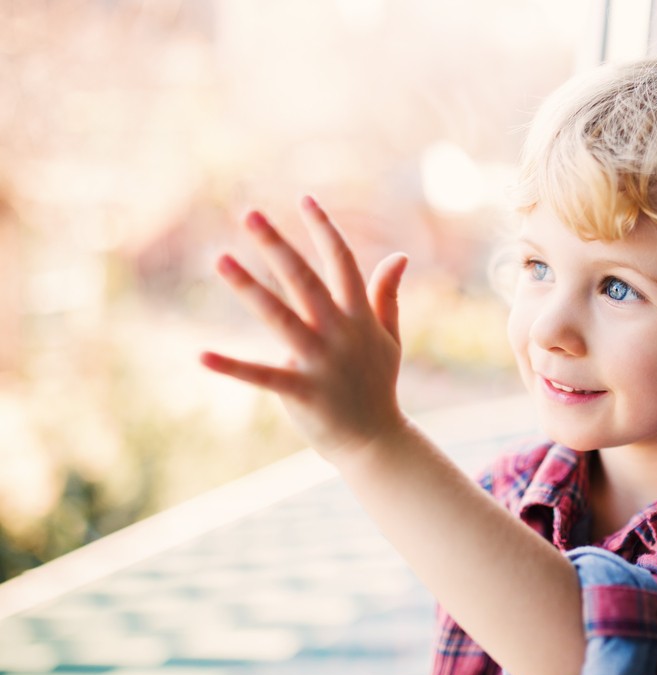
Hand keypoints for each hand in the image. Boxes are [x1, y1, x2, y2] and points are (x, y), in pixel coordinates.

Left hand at [201, 196, 409, 462]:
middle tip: (249, 214)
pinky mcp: (302, 392)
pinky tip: (202, 354)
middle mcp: (340, 332)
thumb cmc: (379, 384)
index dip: (324, 229)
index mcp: (359, 316)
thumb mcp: (389, 336)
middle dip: (277, 245)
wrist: (377, 440)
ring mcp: (321, 362)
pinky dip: (232, 367)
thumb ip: (388, 294)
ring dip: (250, 288)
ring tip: (220, 259)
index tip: (304, 199)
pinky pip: (262, 376)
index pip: (342, 262)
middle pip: (305, 279)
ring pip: (281, 317)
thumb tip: (399, 255)